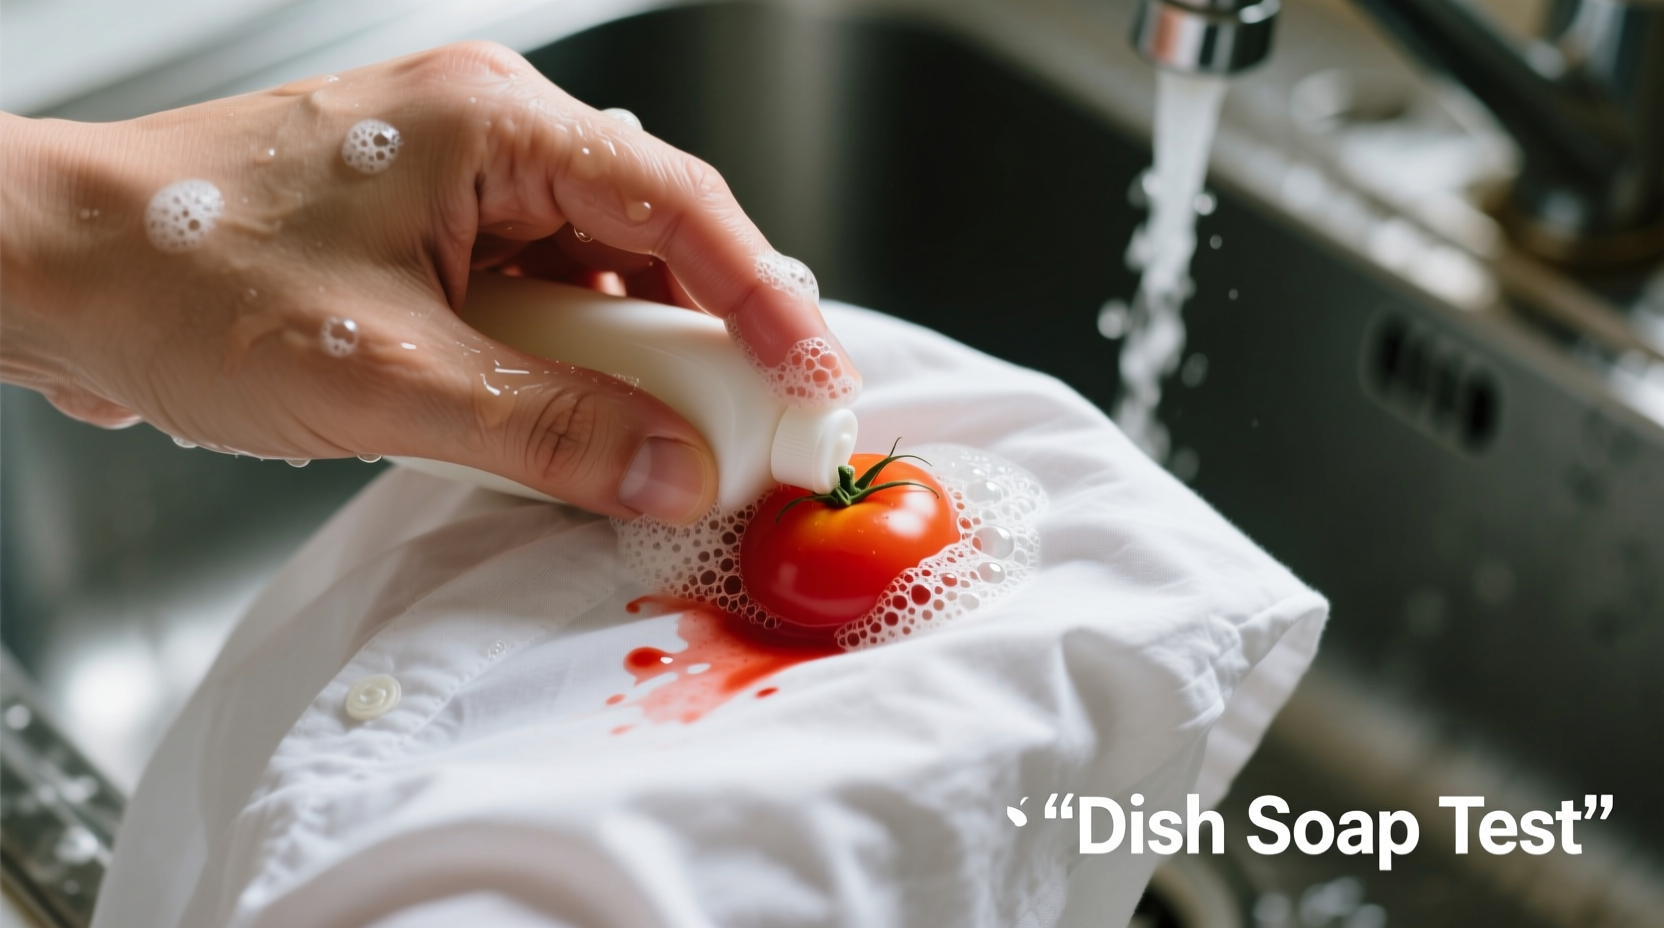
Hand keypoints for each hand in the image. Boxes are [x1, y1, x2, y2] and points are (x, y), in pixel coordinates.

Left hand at [0, 41, 859, 523]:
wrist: (51, 273)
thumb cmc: (185, 276)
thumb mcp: (387, 375)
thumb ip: (549, 428)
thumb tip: (673, 471)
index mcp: (494, 124)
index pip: (680, 205)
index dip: (766, 300)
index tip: (817, 382)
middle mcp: (490, 139)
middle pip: (655, 239)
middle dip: (710, 341)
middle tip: (757, 431)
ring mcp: (462, 190)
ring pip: (602, 277)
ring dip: (636, 363)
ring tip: (667, 443)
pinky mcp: (436, 244)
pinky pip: (543, 304)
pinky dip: (573, 369)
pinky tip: (576, 425)